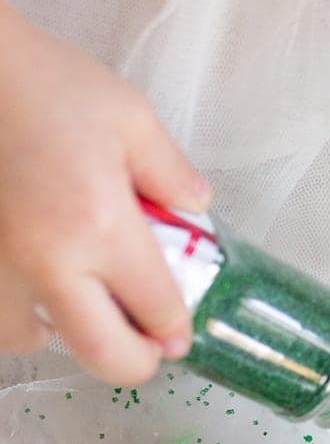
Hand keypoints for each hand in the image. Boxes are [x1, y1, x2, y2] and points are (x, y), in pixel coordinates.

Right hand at [0, 1, 209, 383]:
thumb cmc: (43, 82)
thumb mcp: (128, 115)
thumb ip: (169, 170)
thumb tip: (196, 207)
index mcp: (100, 224)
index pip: (156, 308)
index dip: (176, 328)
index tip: (180, 331)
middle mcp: (48, 259)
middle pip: (102, 353)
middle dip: (136, 361)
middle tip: (147, 347)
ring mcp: (0, 265)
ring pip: (33, 340)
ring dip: (66, 338)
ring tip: (85, 311)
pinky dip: (19, 320)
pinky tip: (33, 297)